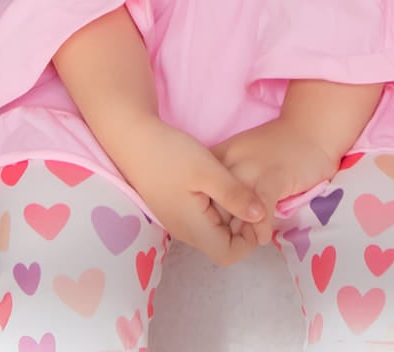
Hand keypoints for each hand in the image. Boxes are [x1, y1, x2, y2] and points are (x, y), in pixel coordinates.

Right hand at [102, 113, 268, 268]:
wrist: (132, 138)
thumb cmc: (169, 153)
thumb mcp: (207, 170)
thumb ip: (235, 195)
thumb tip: (261, 216)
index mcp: (194, 229)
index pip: (229, 255)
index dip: (248, 238)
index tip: (254, 208)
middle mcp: (185, 231)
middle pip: (222, 242)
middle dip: (240, 222)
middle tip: (247, 191)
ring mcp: (178, 219)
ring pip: (213, 228)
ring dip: (228, 211)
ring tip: (234, 182)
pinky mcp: (175, 206)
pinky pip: (203, 215)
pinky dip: (216, 203)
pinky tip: (218, 179)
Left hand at [208, 118, 338, 247]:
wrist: (311, 128)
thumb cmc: (276, 146)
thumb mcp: (242, 159)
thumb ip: (229, 182)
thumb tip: (222, 217)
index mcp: (220, 155)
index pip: (201, 193)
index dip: (208, 216)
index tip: (219, 228)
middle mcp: (230, 160)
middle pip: (215, 204)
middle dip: (224, 226)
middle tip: (236, 241)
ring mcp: (251, 167)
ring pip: (235, 209)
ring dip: (242, 231)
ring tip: (249, 243)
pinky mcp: (274, 175)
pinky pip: (260, 207)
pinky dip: (261, 225)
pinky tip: (263, 237)